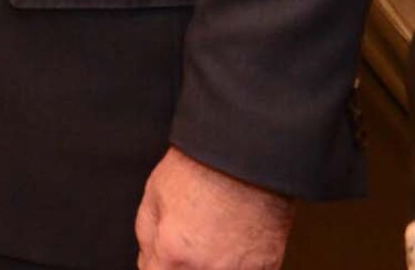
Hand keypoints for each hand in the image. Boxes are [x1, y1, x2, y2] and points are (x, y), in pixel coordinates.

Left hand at [135, 147, 292, 269]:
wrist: (246, 155)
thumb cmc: (201, 168)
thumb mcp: (153, 195)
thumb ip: (146, 236)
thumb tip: (149, 258)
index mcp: (174, 253)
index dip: (157, 266)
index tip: (163, 258)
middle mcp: (208, 269)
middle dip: (181, 265)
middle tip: (189, 244)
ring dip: (210, 266)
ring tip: (212, 242)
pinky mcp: (267, 267)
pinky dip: (236, 266)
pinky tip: (232, 246)